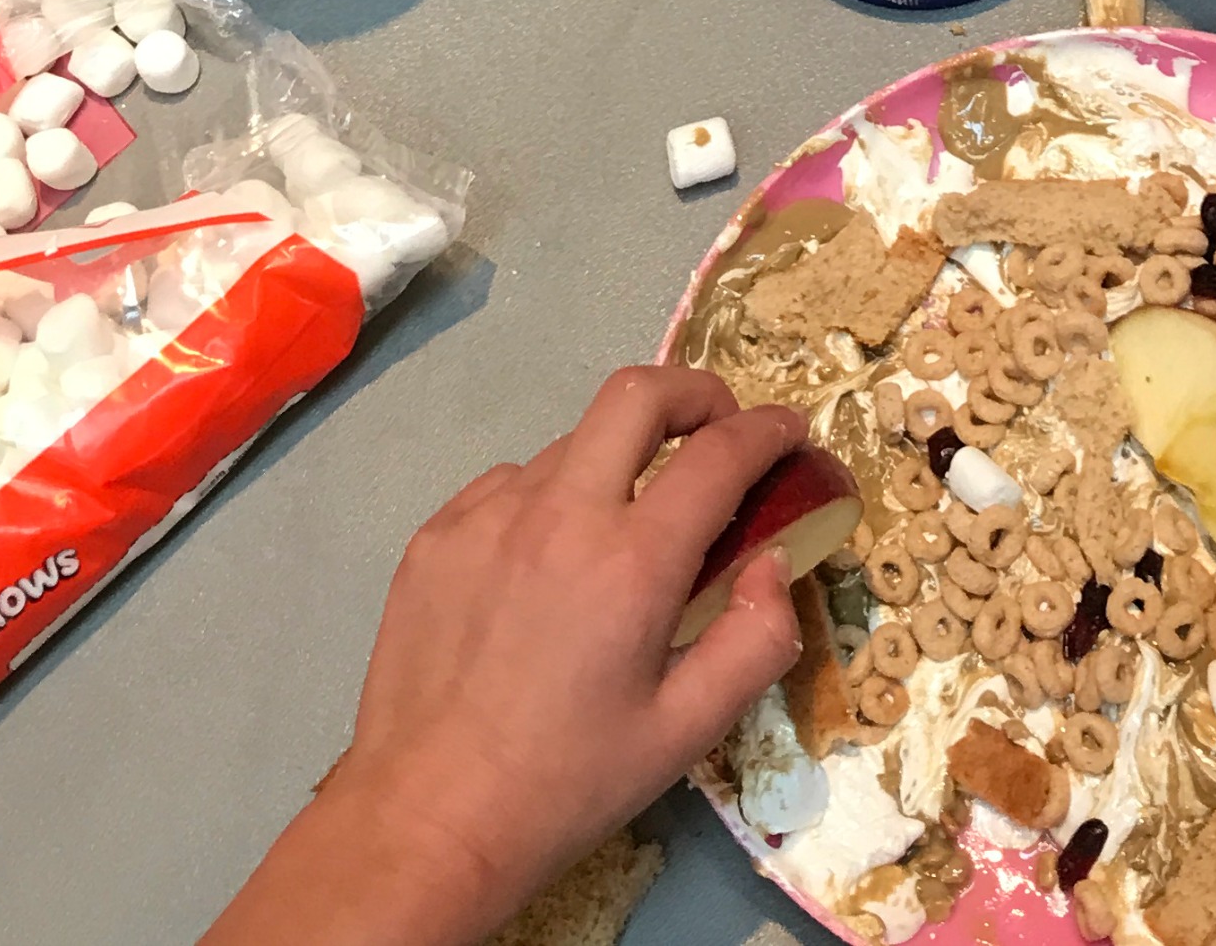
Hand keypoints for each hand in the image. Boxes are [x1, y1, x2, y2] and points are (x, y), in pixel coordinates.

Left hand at [212, 366, 804, 944]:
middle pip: (638, 393)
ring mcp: (487, 516)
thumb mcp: (686, 732)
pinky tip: (545, 564)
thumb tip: (772, 563)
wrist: (425, 822)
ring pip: (572, 442)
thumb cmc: (567, 783)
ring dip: (617, 460)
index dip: (768, 429)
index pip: (720, 453)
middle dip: (694, 393)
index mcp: (632, 563)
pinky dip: (549, 499)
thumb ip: (756, 640)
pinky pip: (510, 484)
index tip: (790, 431)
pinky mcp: (436, 534)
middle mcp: (560, 515)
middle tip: (717, 430)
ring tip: (620, 529)